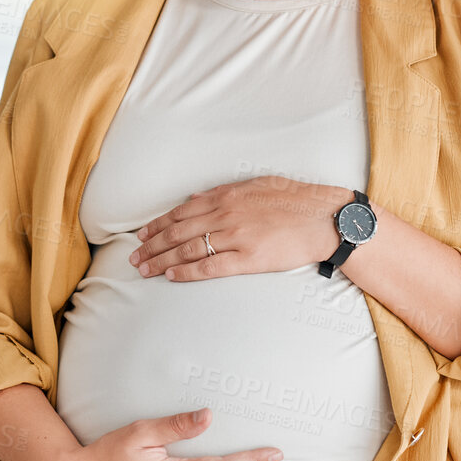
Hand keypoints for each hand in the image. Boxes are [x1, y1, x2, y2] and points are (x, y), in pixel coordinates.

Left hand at [129, 176, 348, 281]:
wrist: (325, 218)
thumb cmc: (296, 200)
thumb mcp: (258, 184)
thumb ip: (225, 191)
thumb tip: (197, 197)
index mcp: (227, 196)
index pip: (182, 211)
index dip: (159, 224)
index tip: (143, 235)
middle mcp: (226, 214)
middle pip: (178, 231)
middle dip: (152, 245)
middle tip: (135, 257)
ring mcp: (236, 236)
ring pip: (188, 249)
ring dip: (162, 260)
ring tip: (145, 269)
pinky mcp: (248, 258)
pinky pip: (209, 267)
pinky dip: (187, 272)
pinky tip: (172, 276)